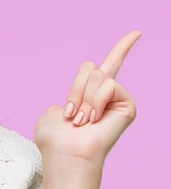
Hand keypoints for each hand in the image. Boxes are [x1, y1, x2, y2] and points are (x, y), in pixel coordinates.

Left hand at [35, 30, 142, 188]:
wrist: (65, 155)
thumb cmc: (55, 140)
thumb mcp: (51, 115)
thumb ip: (61, 104)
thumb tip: (72, 109)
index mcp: (89, 96)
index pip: (107, 66)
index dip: (123, 48)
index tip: (137, 33)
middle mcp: (106, 96)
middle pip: (91, 67)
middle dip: (76, 89)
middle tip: (73, 115)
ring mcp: (118, 100)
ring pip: (99, 75)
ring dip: (83, 97)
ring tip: (82, 121)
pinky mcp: (128, 106)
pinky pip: (109, 85)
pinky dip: (95, 101)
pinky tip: (93, 120)